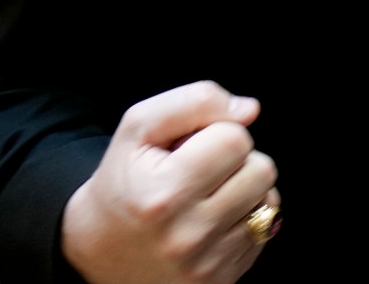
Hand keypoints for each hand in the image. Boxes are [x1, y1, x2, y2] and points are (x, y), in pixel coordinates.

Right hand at [62, 82, 281, 283]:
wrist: (99, 251)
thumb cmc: (123, 183)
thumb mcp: (138, 129)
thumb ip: (194, 102)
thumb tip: (249, 110)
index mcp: (163, 194)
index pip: (235, 139)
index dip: (217, 133)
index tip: (190, 148)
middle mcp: (187, 236)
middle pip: (261, 169)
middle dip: (236, 160)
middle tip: (201, 171)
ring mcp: (207, 264)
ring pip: (269, 199)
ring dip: (245, 188)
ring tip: (207, 195)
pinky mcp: (223, 280)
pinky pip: (265, 230)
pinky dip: (246, 217)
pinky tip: (213, 221)